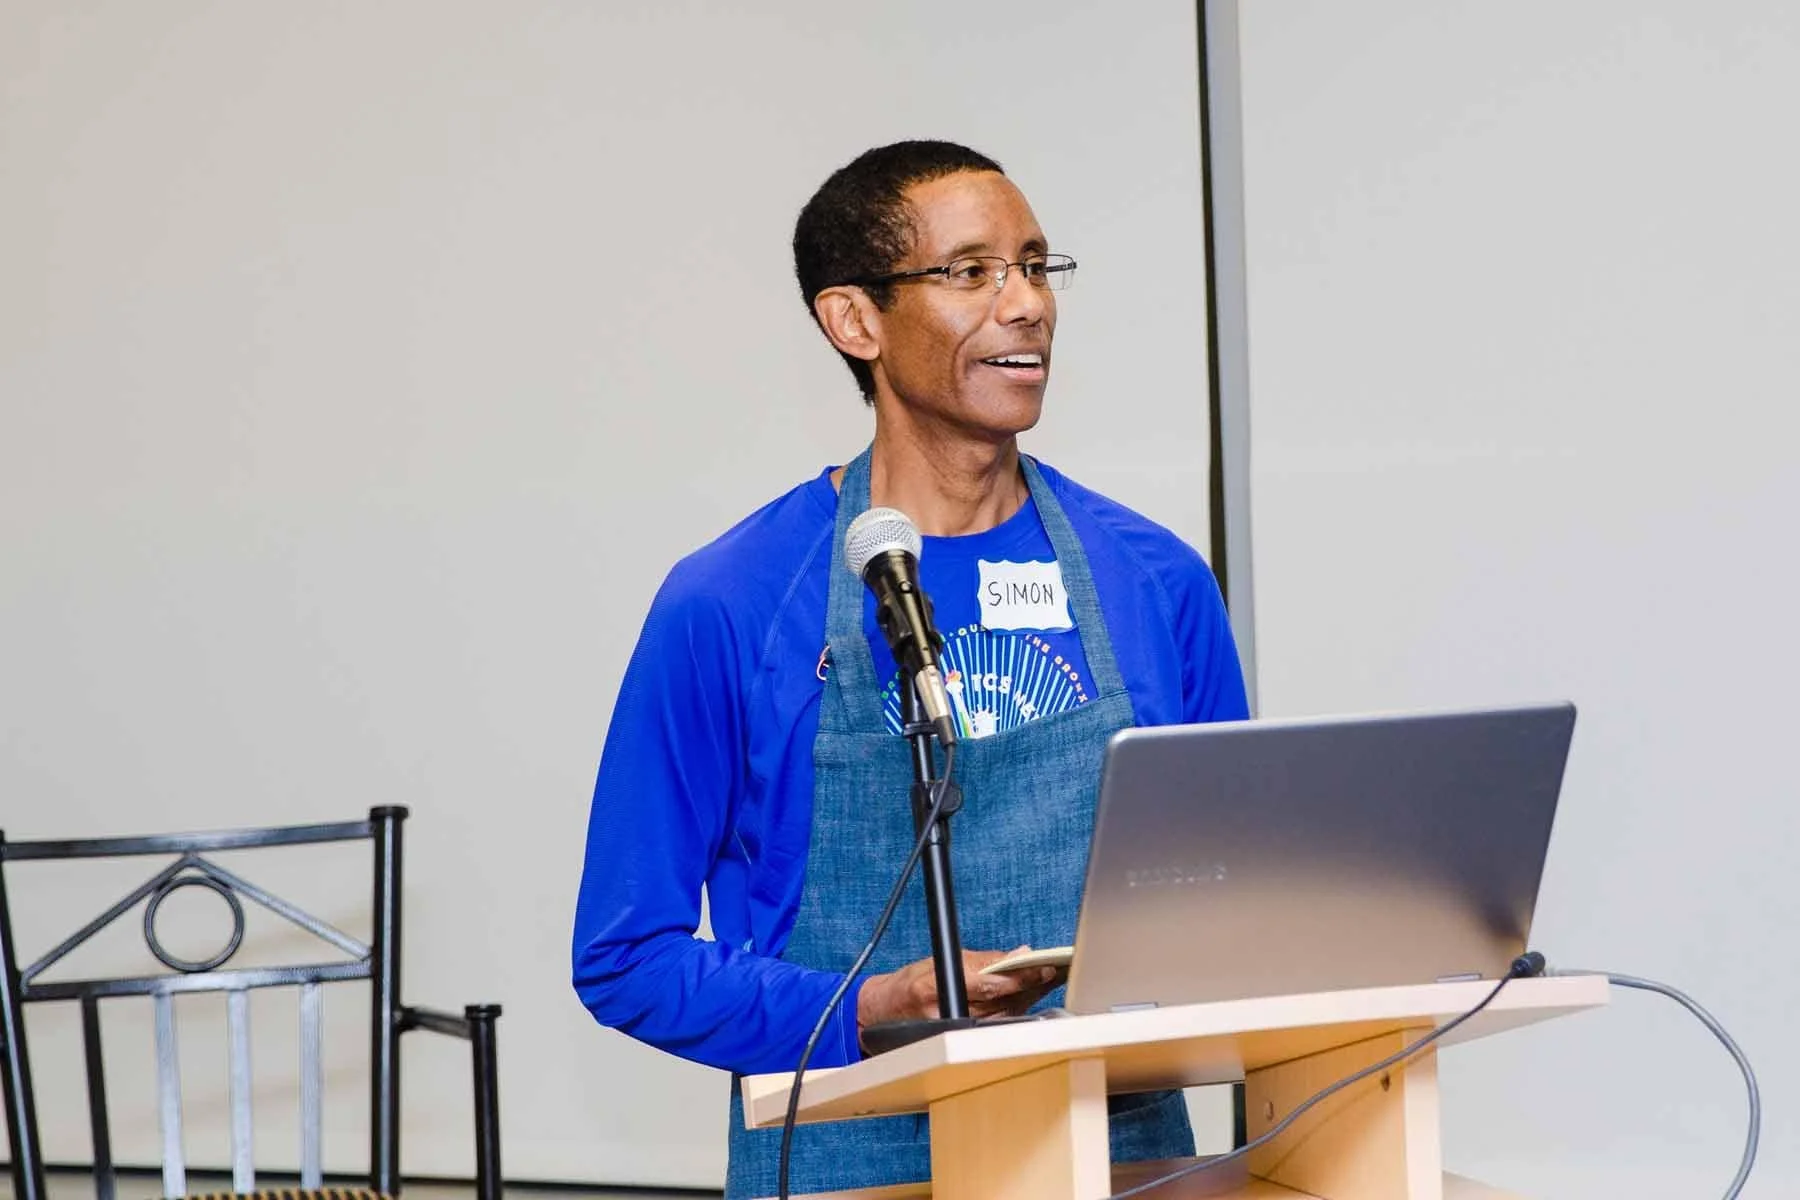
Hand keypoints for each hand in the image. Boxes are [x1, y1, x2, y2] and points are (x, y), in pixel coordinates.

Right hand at [857, 947, 1060, 1033]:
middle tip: (1056, 971)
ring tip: (1048, 979)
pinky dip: (1016, 1011)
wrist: (885, 1012)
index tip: (1045, 967)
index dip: (1023, 976)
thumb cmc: (911, 983)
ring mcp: (955, 1029)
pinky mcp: (961, 1039)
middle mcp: (949, 1009)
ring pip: (1005, 1014)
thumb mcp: (945, 960)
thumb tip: (1020, 954)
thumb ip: (984, 960)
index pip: (993, 982)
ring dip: (1028, 997)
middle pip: (1004, 1001)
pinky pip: (997, 1025)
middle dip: (1032, 985)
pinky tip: (1030, 998)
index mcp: (943, 983)